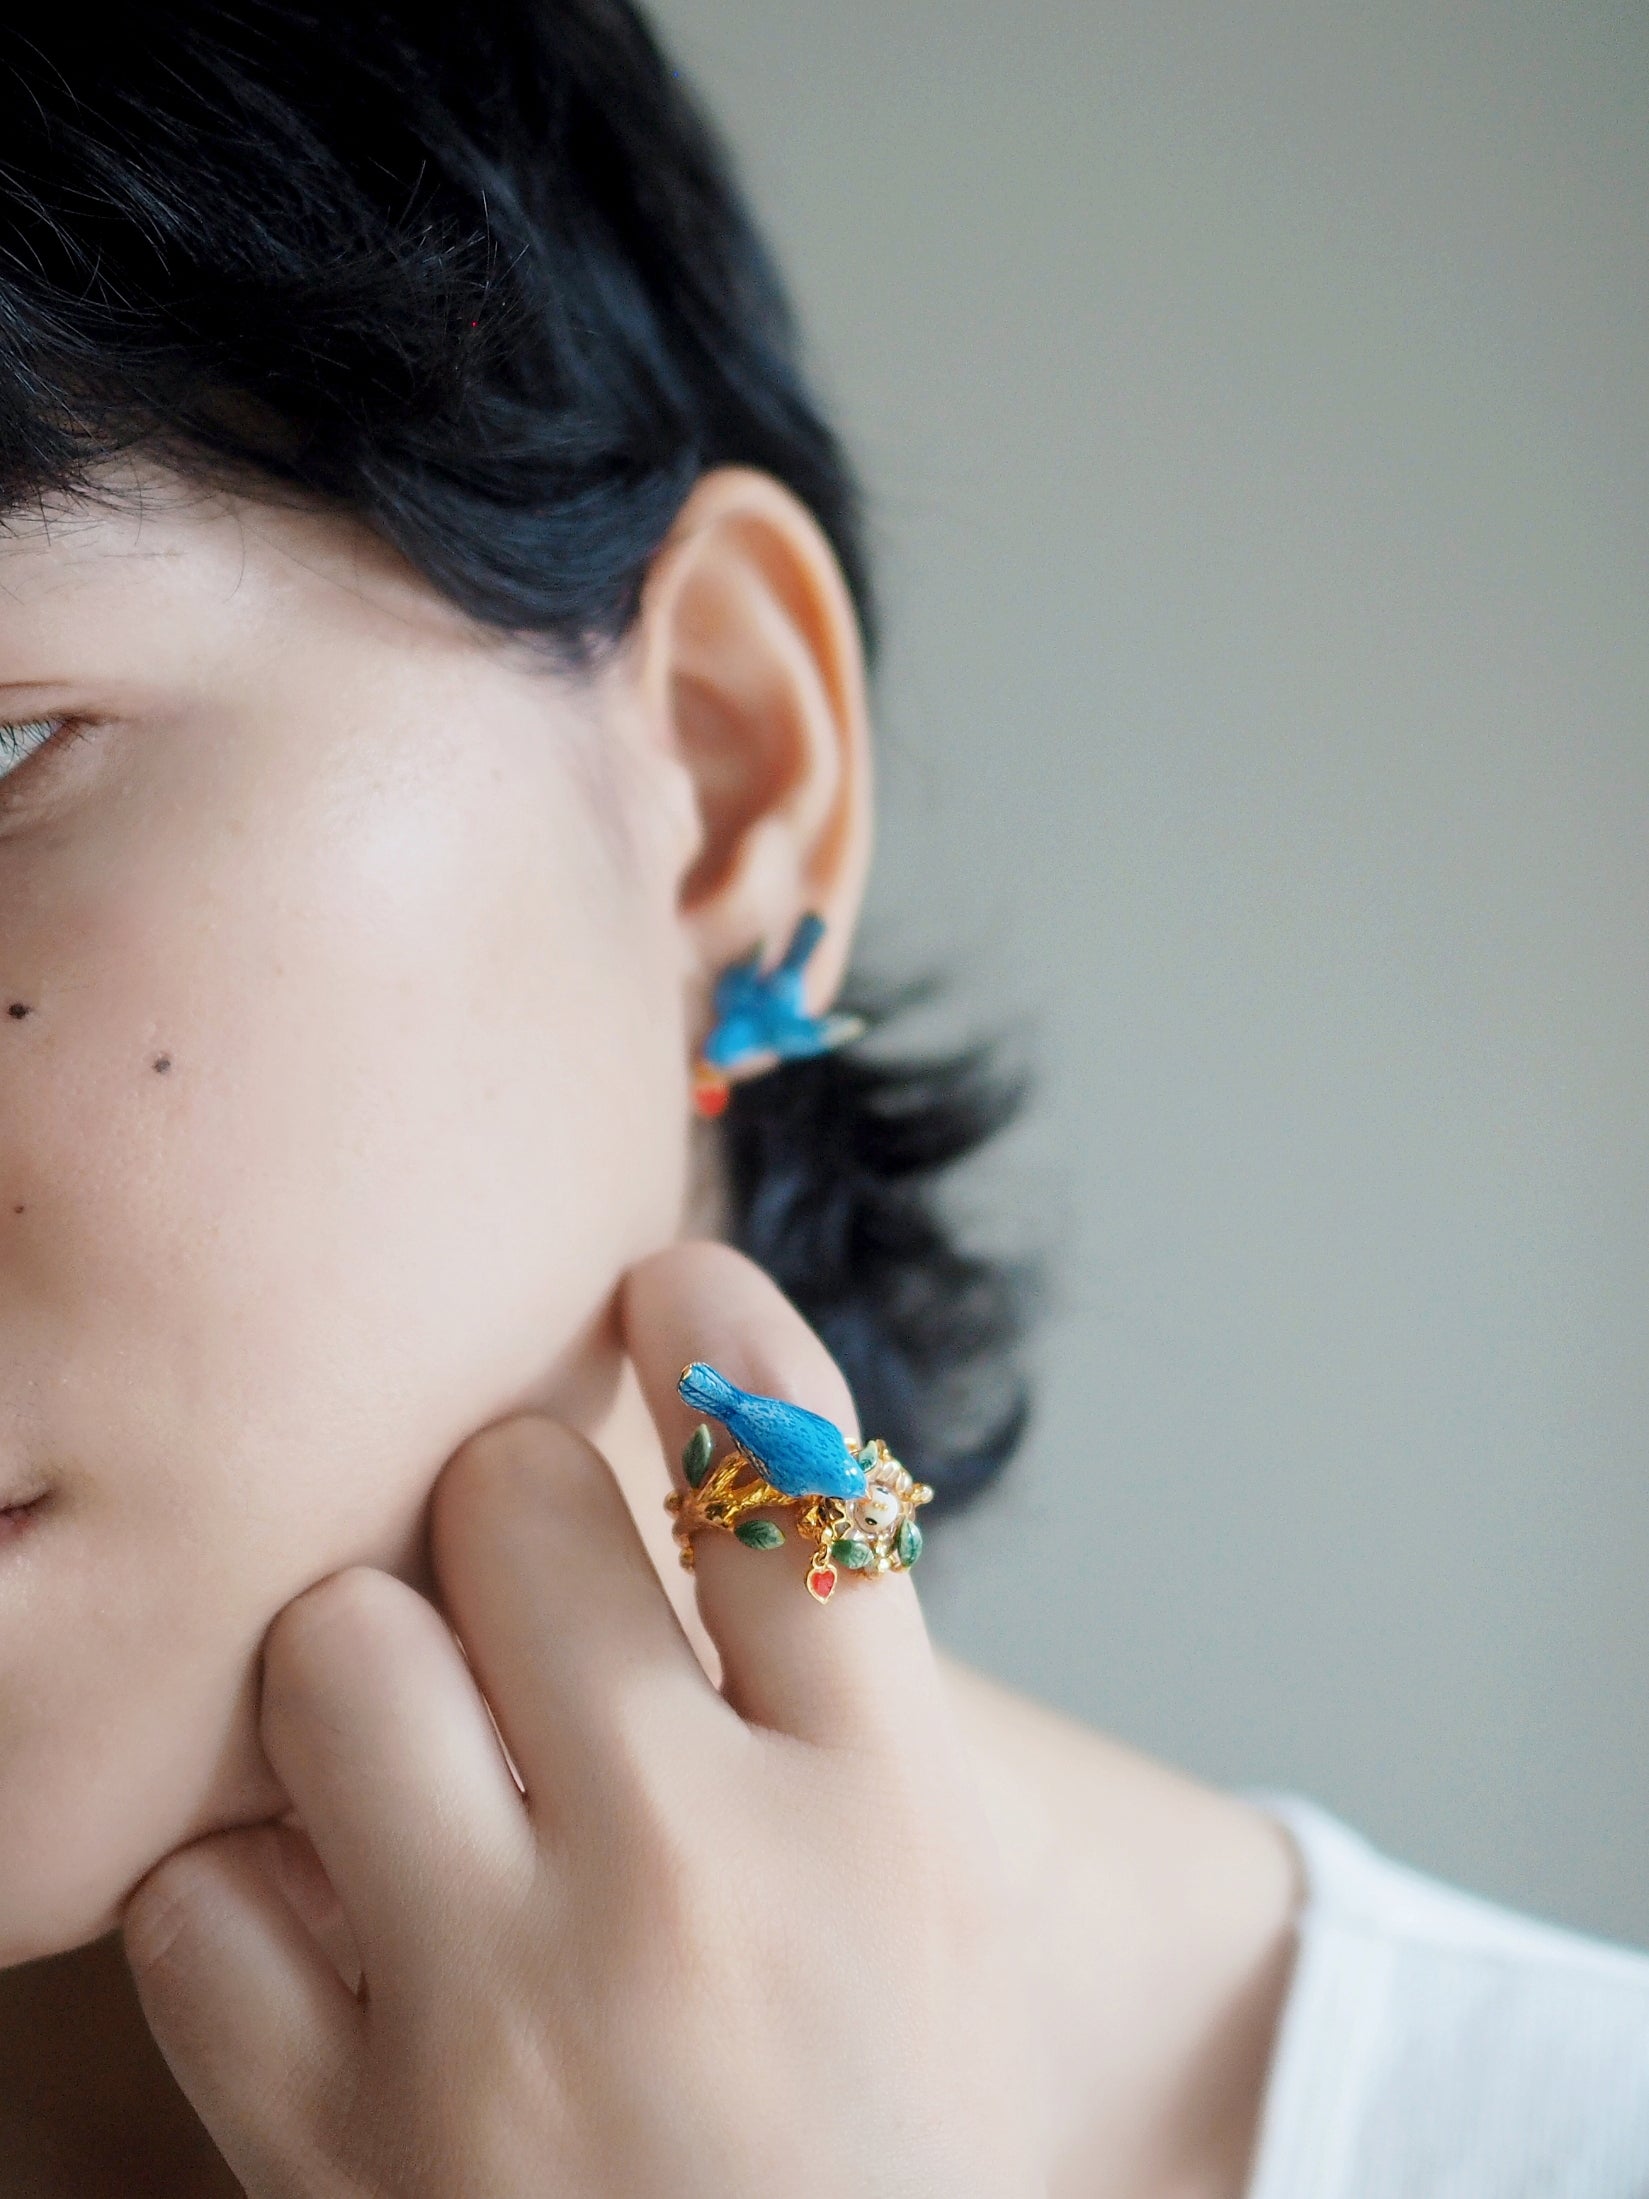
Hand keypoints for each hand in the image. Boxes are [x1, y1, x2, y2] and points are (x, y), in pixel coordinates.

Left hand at [120, 1241, 1046, 2197]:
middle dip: (501, 1505)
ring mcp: (508, 2026)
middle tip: (521, 1575)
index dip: (721, 1331)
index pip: (797, 1483)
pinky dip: (244, 1885)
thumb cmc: (880, 2111)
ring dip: (360, 1664)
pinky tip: (334, 1928)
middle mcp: (703, 1893)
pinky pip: (192, 1891)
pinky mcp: (348, 2155)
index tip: (660, 1279)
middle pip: (514, 1504)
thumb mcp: (933, 1886)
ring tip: (419, 1743)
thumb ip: (830, 1670)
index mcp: (885, 1816)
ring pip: (332, 1649)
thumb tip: (686, 1413)